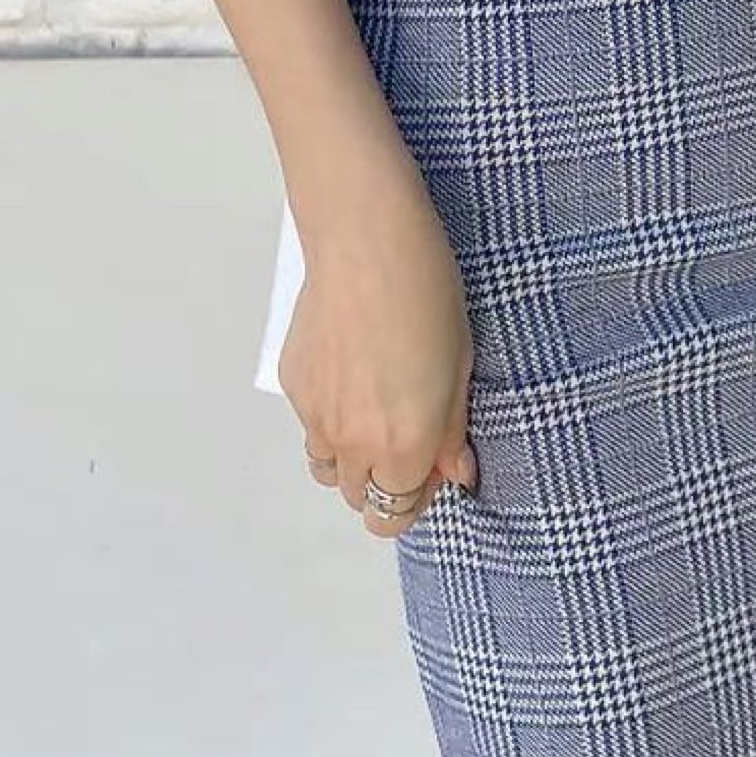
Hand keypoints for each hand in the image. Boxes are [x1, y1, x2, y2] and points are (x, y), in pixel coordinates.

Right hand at [278, 150, 478, 537]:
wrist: (366, 243)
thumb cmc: (427, 295)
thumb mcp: (461, 364)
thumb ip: (453, 430)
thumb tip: (456, 473)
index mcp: (404, 444)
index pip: (395, 513)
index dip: (417, 495)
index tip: (433, 464)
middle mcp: (354, 441)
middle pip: (359, 498)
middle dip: (385, 479)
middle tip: (408, 434)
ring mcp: (317, 415)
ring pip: (328, 469)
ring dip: (352, 456)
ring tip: (376, 410)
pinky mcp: (294, 385)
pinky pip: (311, 425)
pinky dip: (329, 418)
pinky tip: (352, 373)